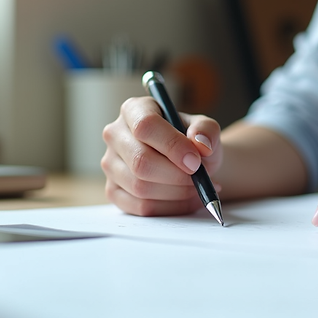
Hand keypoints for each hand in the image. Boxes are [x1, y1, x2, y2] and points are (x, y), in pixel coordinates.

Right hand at [101, 96, 222, 215]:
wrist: (188, 162)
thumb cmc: (192, 141)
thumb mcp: (205, 128)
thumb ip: (206, 130)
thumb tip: (201, 145)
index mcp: (134, 110)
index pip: (145, 126)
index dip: (172, 146)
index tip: (196, 161)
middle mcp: (115, 135)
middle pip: (141, 161)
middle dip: (177, 175)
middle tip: (200, 178)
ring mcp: (110, 164)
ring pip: (140, 187)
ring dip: (177, 193)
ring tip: (199, 187)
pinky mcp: (113, 191)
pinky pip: (141, 207)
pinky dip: (172, 207)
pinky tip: (190, 199)